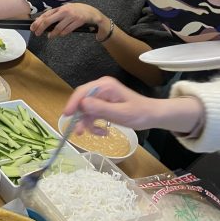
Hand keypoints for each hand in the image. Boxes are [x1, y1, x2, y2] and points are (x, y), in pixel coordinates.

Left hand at [30, 3, 103, 37]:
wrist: (93, 13)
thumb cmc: (77, 11)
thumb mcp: (66, 10)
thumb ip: (56, 15)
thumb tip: (42, 21)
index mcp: (60, 8)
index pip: (46, 14)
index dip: (38, 21)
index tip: (33, 27)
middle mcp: (65, 11)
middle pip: (49, 20)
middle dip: (41, 28)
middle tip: (37, 34)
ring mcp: (72, 16)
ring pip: (58, 27)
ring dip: (52, 33)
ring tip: (50, 36)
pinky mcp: (78, 21)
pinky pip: (67, 30)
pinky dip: (63, 34)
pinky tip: (60, 35)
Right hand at [64, 76, 203, 134]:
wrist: (152, 116)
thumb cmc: (139, 113)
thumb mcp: (120, 113)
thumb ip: (101, 109)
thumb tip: (82, 105)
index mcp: (104, 86)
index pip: (83, 92)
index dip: (73, 103)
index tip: (67, 115)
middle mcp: (100, 88)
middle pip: (82, 101)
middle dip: (80, 116)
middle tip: (78, 131)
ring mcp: (101, 96)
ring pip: (86, 109)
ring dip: (88, 123)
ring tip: (95, 134)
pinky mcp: (103, 104)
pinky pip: (92, 113)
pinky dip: (94, 123)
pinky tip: (102, 132)